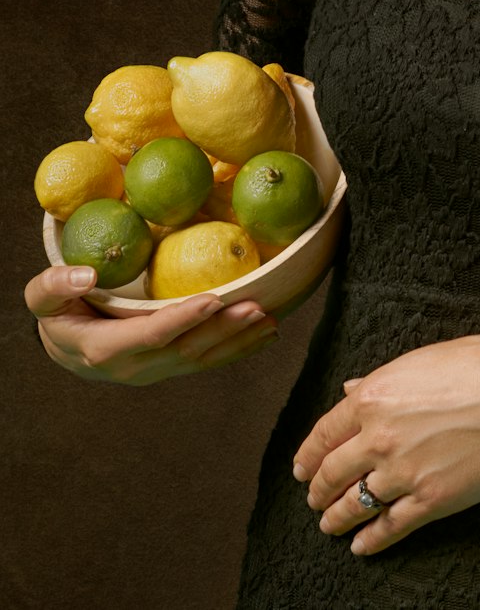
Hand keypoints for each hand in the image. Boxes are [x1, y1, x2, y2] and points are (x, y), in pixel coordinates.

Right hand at [24, 263, 279, 384]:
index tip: (213, 298)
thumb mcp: (42, 298)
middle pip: (186, 350)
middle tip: (258, 307)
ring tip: (270, 320)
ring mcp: (156, 372)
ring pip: (203, 359)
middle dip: (224, 330)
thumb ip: (55, 285)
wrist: (66, 346)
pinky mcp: (171, 367)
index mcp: (105, 348)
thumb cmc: (58, 313)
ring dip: (239, 341)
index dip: (183, 319)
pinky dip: (238, 349)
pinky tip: (265, 334)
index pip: (151, 335)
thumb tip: (85, 274)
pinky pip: (208, 361)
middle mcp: (136, 367)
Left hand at [292, 334, 479, 555]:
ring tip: (329, 526)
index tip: (302, 468)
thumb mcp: (419, 360)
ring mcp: (402, 472)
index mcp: (373, 398)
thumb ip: (380, 379)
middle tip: (313, 498)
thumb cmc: (475, 366)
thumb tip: (351, 388)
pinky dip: (371, 540)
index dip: (309, 454)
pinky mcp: (430, 500)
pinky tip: (361, 546)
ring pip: (355, 504)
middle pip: (333, 472)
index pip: (325, 432)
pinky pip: (390, 526)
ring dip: (336, 518)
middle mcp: (378, 438)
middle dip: (318, 489)